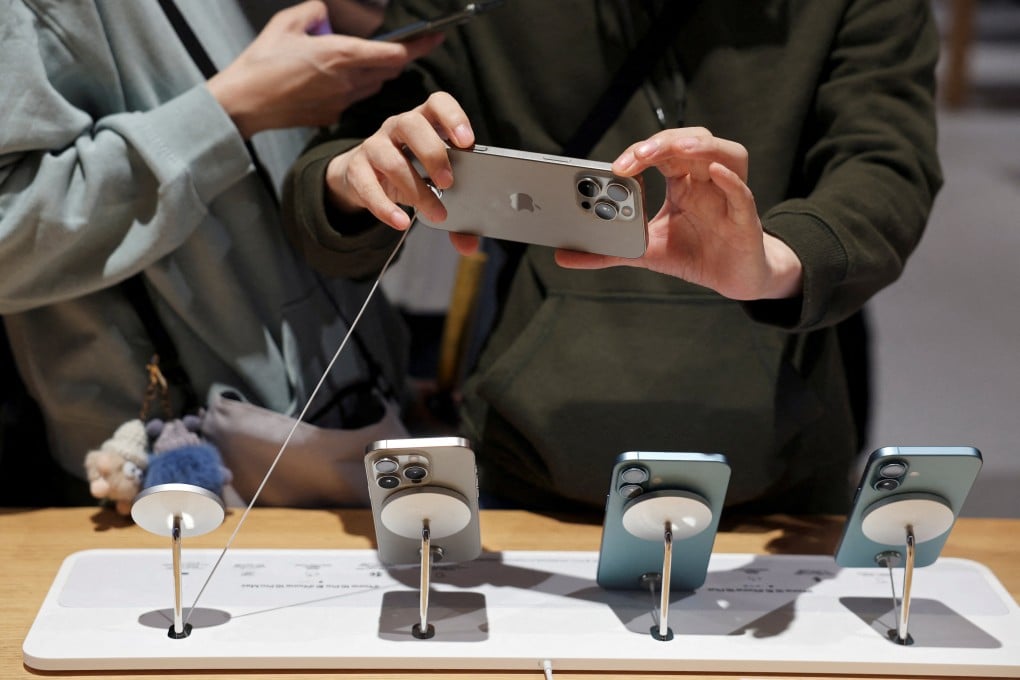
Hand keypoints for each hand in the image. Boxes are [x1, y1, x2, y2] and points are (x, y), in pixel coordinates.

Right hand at [206, 0, 442, 137]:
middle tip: (400, 46)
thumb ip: (314, 13)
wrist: (244, 104)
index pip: (394, 53)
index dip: (419, 46)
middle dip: (398, 58)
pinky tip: (337, 79)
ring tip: (360, 60)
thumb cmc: (261, 63)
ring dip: (376, 73)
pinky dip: (356, 87)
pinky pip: (355, 99)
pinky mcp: (332, 115)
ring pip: (374, 85)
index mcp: (340, 55)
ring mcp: (342, 101)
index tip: (436, 37)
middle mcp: (347, 81)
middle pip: (390, 70)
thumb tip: (326, 12)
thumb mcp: (286, 24)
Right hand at [324, 91, 475, 233]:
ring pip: (392, 160)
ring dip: (416, 189)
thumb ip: (455, 212)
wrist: (362, 178)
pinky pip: (367, 186)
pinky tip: (401, 222)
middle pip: (412, 124)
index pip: (437, 103)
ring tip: (436, 213)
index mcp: (424, 121)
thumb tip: (470, 245)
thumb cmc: (409, 173)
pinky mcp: (357, 169)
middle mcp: (397, 126)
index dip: (452, 117)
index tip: (467, 141)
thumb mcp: (434, 185)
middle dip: (433, 153)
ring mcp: (374, 145)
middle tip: (449, 183)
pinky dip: (385, 207)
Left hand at [555, 128, 802, 300]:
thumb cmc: (694, 254)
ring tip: (676, 149)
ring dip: (701, 147)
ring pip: (724, 154)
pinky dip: (731, 180)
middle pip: (691, 142)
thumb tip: (563, 257)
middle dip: (663, 143)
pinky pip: (742, 192)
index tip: (616, 167)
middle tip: (637, 156)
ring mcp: (729, 194)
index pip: (662, 151)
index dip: (640, 151)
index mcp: (682, 181)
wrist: (733, 279)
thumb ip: (607, 251)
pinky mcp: (746, 218)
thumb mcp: (645, 251)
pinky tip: (716, 173)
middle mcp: (706, 180)